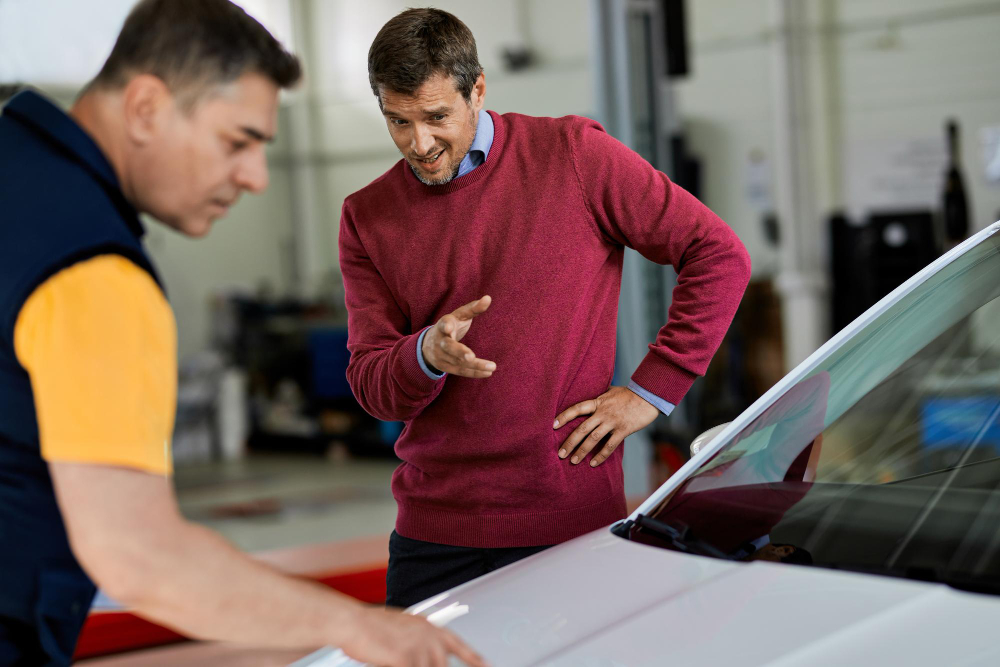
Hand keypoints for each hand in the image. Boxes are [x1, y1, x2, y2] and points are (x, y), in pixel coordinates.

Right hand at [341, 607, 487, 666]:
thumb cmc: (373, 626)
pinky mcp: (405, 660)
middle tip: (416, 663)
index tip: (487, 666)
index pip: (459, 646)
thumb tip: (429, 656)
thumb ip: (421, 641)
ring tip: (399, 659)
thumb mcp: (404, 628)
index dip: (474, 658)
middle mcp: (429, 637)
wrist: (353, 622)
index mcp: (430, 627)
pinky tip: (396, 663)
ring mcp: (418, 649)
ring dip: (416, 666)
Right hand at [422, 296, 496, 377]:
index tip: (448, 326)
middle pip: (449, 347)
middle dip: (459, 352)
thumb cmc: (450, 325)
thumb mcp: (459, 315)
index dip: (445, 325)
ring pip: (457, 362)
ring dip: (475, 365)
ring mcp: (440, 355)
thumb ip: (473, 308)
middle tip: (471, 357)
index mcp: (443, 325)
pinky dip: (474, 373)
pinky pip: (460, 371)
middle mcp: (440, 341)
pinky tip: (487, 372)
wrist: (428, 344)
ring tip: (492, 367)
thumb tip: (488, 298)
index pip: (443, 324)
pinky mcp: (444, 367)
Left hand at [553, 386, 658, 466]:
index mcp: (598, 402)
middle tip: (560, 454)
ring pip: (593, 439)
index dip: (564, 416)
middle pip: (581, 429)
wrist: (649, 396)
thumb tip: (593, 393)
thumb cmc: (630, 393)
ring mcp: (612, 422)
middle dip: (569, 442)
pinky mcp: (623, 430)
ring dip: (582, 451)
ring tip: (573, 461)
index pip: (577, 409)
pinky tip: (593, 463)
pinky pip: (610, 446)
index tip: (553, 425)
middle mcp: (602, 413)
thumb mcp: (612, 390)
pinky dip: (601, 456)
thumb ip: (601, 395)